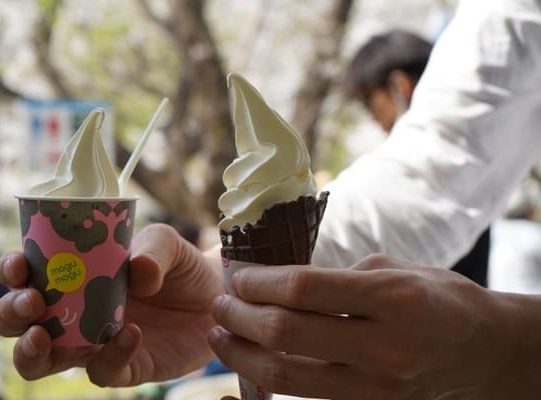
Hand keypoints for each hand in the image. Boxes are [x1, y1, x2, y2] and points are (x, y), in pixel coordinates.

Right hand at [0, 223, 223, 385]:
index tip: (19, 265)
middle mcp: (73, 313)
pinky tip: (130, 333)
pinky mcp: (123, 366)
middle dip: (10, 314)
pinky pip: (102, 372)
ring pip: (41, 361)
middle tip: (32, 302)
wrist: (216, 295)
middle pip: (17, 323)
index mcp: (73, 276)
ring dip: (30, 352)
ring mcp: (93, 343)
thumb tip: (137, 273)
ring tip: (44, 335)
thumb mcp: (166, 243)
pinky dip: (110, 356)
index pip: (25, 275)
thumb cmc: (180, 265)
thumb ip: (152, 249)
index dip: (11, 271)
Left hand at [209, 254, 540, 398]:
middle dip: (240, 316)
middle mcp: (382, 347)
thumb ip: (335, 279)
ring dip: (243, 354)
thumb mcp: (391, 269)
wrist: (481, 351)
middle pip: (286, 332)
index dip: (258, 282)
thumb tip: (275, 283)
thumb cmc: (435, 297)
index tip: (238, 277)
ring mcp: (376, 386)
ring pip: (287, 376)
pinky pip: (304, 397)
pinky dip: (269, 380)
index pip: (303, 288)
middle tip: (220, 304)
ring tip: (221, 336)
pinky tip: (252, 362)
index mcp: (390, 298)